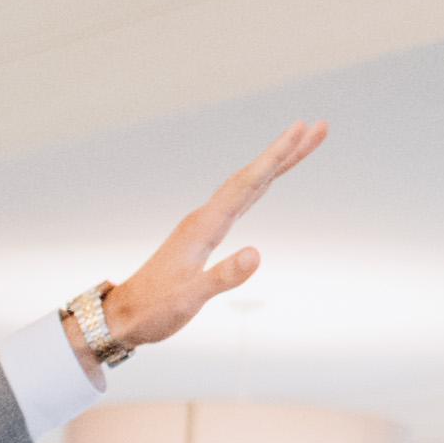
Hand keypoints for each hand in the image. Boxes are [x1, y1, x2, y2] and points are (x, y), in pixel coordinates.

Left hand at [87, 123, 329, 354]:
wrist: (124, 315)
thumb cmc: (154, 309)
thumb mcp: (190, 298)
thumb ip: (223, 277)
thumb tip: (256, 254)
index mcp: (203, 226)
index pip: (247, 183)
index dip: (276, 157)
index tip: (300, 130)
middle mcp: (204, 218)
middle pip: (253, 176)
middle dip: (286, 151)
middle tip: (318, 126)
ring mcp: (204, 225)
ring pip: (248, 185)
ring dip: (277, 164)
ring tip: (304, 143)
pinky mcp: (205, 235)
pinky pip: (240, 201)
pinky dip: (260, 184)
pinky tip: (267, 180)